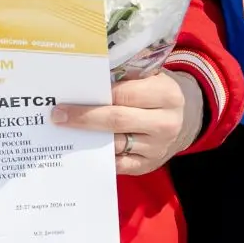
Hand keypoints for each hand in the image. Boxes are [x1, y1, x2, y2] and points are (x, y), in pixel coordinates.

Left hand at [51, 71, 203, 175]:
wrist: (185, 117)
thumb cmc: (156, 91)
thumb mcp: (151, 77)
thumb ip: (125, 77)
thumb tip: (84, 80)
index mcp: (167, 94)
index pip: (125, 94)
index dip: (96, 96)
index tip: (69, 97)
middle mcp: (165, 123)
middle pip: (117, 121)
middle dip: (84, 118)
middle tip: (58, 116)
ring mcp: (157, 148)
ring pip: (114, 144)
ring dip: (87, 138)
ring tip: (64, 131)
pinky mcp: (148, 166)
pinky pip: (118, 164)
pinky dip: (98, 156)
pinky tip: (80, 148)